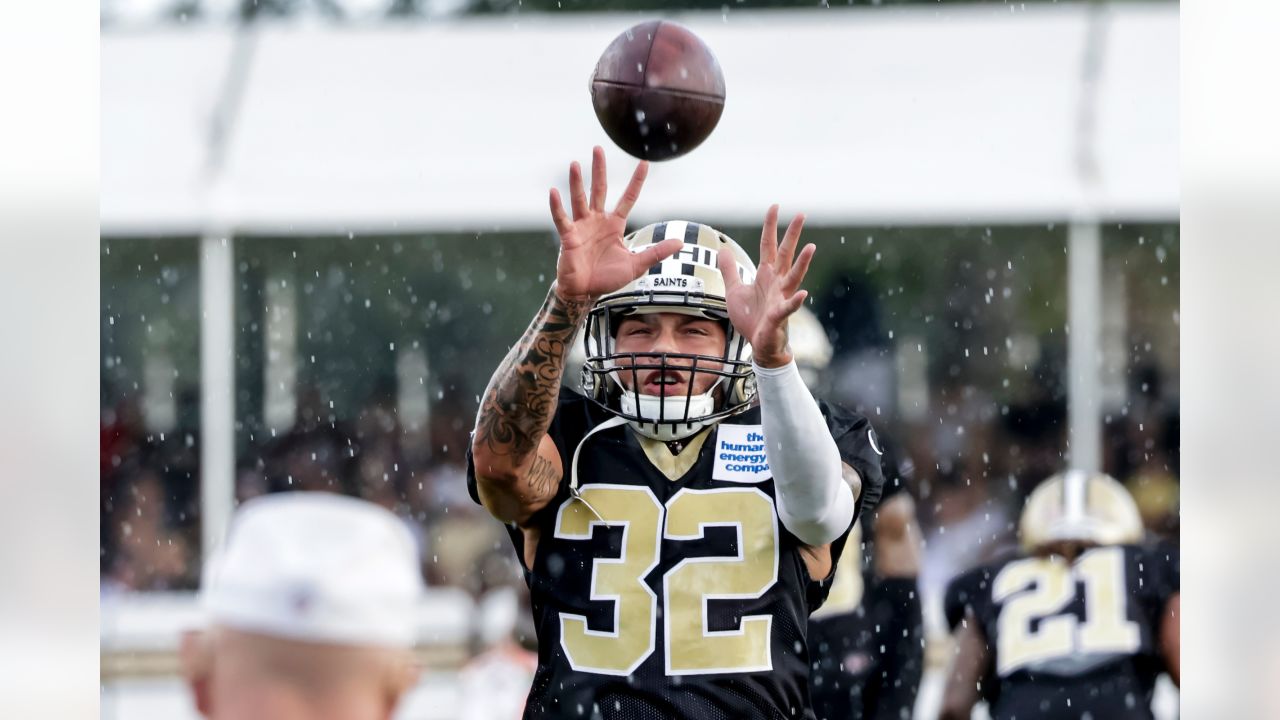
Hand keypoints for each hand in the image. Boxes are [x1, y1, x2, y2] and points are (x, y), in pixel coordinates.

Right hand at [549, 146, 683, 302]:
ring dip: (576, 182)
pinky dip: (557, 206)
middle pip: (599, 190)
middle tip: (598, 149)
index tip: (644, 163)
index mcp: (614, 224)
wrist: (585, 293)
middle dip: (599, 170)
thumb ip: (656, 253)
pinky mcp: (568, 236)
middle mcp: (597, 220)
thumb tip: (679, 243)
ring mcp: (581, 226)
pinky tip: (553, 192)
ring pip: (579, 199)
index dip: (636, 181)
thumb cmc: (608, 278)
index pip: (628, 198)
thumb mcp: (636, 265)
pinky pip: (562, 218)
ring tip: (575, 163)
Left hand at [717, 204, 816, 367]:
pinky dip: (795, 301)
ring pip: (793, 277)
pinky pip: (788, 307)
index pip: (767, 245)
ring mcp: (780, 298)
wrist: (760, 346)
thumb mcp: (734, 290)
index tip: (774, 206)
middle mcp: (776, 283)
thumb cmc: (751, 319)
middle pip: (785, 254)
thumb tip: (722, 249)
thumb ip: (729, 270)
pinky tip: (803, 294)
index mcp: (765, 275)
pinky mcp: (779, 316)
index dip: (770, 226)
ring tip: (811, 247)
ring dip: (802, 263)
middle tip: (801, 214)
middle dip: (792, 234)